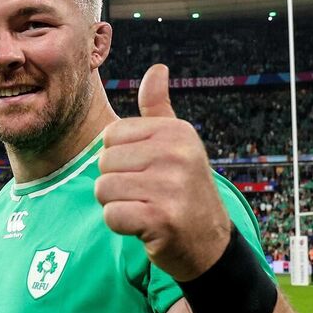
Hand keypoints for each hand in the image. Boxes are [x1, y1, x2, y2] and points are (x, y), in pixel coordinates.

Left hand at [96, 64, 230, 280]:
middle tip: (146, 195)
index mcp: (176, 131)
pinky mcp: (162, 218)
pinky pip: (111, 215)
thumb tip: (156, 69)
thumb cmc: (184, 190)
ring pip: (103, 189)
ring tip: (145, 209)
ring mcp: (171, 186)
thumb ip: (159, 109)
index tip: (146, 172)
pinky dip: (121, 225)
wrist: (208, 243)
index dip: (119, 159)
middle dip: (116, 184)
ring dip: (117, 205)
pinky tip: (145, 226)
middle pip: (104, 163)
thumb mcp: (177, 144)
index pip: (110, 136)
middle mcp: (177, 154)